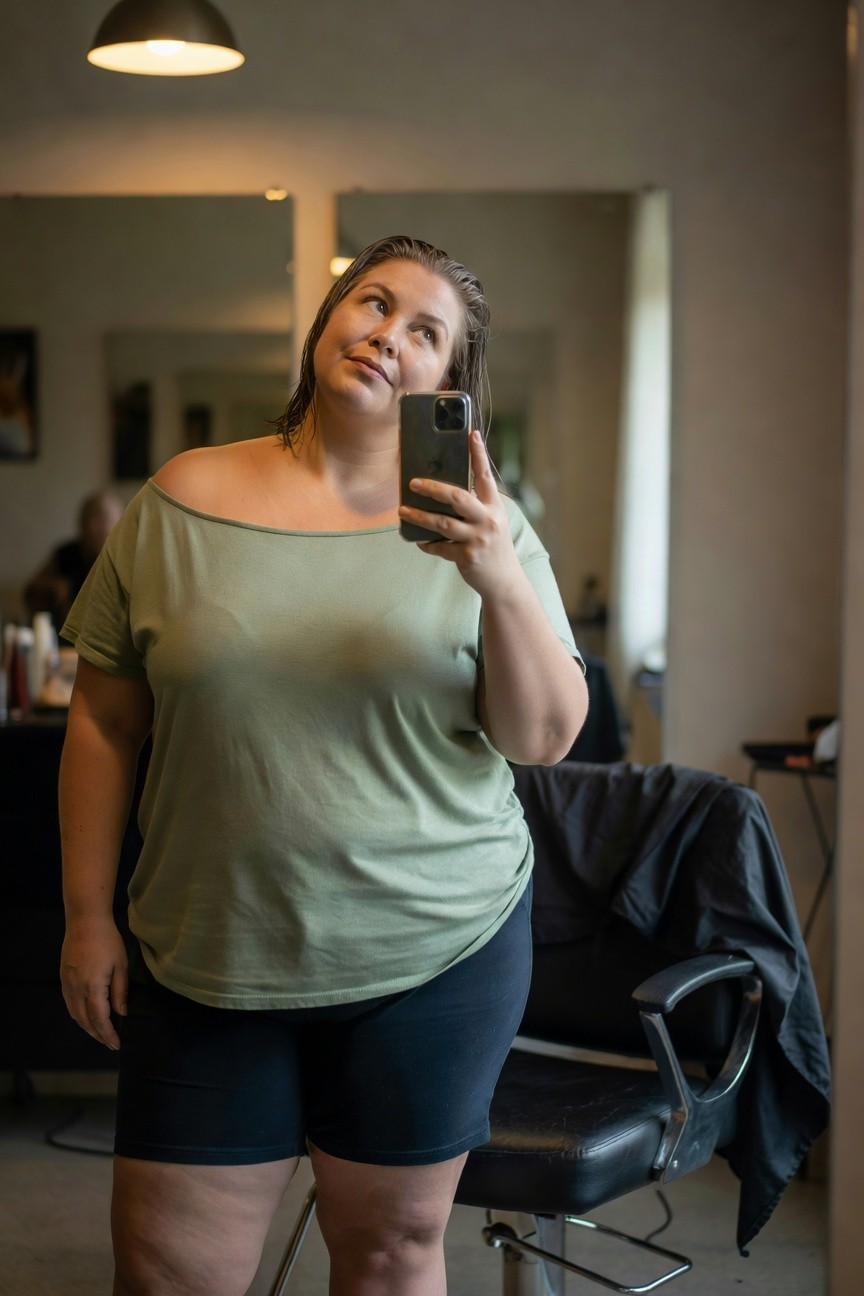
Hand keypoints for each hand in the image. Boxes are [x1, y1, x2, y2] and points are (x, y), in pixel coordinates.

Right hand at [60, 916, 127, 1049]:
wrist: (85, 922)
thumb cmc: (107, 941)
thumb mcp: (121, 966)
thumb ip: (120, 992)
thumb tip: (121, 1014)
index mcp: (93, 988)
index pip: (100, 1020)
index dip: (108, 1035)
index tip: (117, 1044)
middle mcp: (76, 990)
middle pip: (85, 1021)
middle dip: (98, 1035)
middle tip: (110, 1043)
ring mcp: (67, 985)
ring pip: (75, 1015)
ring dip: (87, 1028)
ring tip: (101, 1034)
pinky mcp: (63, 979)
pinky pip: (70, 1005)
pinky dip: (78, 1016)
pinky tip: (87, 1017)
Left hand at [398, 430, 523, 600]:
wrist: (505, 581)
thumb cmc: (494, 547)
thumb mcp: (492, 522)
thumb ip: (475, 507)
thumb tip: (444, 492)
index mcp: (495, 507)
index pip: (486, 476)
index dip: (479, 454)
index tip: (471, 434)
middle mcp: (488, 520)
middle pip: (458, 497)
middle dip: (433, 488)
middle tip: (413, 483)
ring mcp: (478, 539)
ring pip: (442, 522)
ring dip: (419, 516)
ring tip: (402, 511)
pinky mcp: (467, 557)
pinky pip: (440, 546)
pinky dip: (427, 543)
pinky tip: (419, 540)